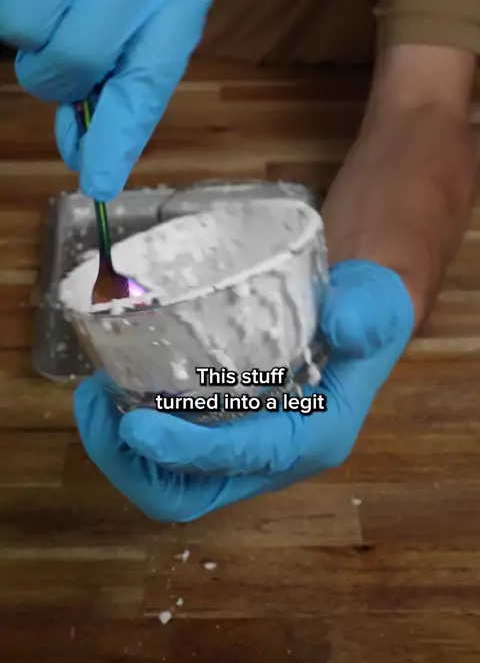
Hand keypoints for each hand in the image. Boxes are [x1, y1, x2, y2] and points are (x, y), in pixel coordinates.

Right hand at [0, 0, 212, 199]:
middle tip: (49, 50)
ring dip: (21, 31)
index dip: (119, 133)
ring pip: (30, 24)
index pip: (151, 77)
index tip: (97, 181)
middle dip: (53, 72)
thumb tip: (87, 156)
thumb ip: (116, 79)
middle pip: (82, 55)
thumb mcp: (125, 19)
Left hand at [73, 260, 413, 521]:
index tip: (135, 424)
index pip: (241, 457)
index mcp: (312, 438)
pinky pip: (172, 453)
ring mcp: (245, 448)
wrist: (361, 318)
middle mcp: (274, 457)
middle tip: (95, 406)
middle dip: (133, 465)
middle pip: (191, 493)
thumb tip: (338, 324)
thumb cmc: (369, 314)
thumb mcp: (376, 306)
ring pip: (173, 482)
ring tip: (93, 396)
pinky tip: (117, 388)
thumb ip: (364, 316)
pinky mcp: (227, 429)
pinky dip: (136, 433)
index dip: (186, 450)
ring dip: (123, 453)